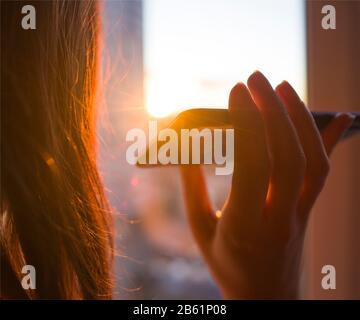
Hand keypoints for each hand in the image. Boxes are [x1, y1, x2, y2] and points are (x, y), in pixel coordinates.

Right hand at [180, 71, 353, 298]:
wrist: (266, 299)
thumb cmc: (226, 263)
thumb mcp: (200, 229)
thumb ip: (193, 185)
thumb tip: (186, 144)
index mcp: (243, 227)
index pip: (252, 166)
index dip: (246, 124)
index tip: (235, 92)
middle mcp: (278, 219)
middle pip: (287, 158)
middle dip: (272, 112)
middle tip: (255, 79)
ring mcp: (300, 215)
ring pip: (313, 163)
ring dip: (300, 120)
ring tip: (282, 87)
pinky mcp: (310, 211)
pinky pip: (325, 174)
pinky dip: (332, 141)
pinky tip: (338, 116)